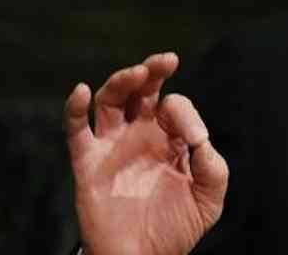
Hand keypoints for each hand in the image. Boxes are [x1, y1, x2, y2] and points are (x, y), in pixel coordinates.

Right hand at [63, 53, 228, 254]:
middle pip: (142, 90)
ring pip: (111, 100)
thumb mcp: (209, 198)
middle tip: (166, 60)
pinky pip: (76, 130)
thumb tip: (200, 138)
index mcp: (171, 138)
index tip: (194, 137)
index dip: (185, 113)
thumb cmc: (177, 227)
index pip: (175, 107)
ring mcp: (113, 146)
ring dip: (122, 81)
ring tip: (138, 73)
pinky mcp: (88, 163)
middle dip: (154, 70)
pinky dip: (74, 108)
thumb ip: (213, 167)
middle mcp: (142, 135)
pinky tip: (80, 91)